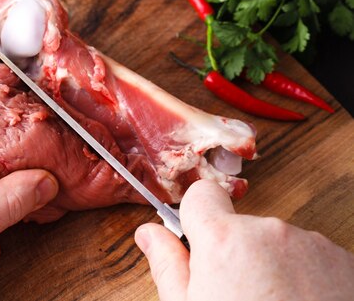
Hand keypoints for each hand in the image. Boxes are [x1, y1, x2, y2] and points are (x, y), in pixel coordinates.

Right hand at [135, 179, 353, 300]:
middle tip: (237, 296)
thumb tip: (149, 234)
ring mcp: (310, 245)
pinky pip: (311, 258)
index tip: (199, 242)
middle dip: (236, 254)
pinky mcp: (343, 262)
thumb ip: (168, 265)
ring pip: (277, 244)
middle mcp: (269, 231)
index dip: (196, 218)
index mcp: (223, 240)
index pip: (202, 194)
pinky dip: (305, 278)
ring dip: (272, 267)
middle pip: (241, 227)